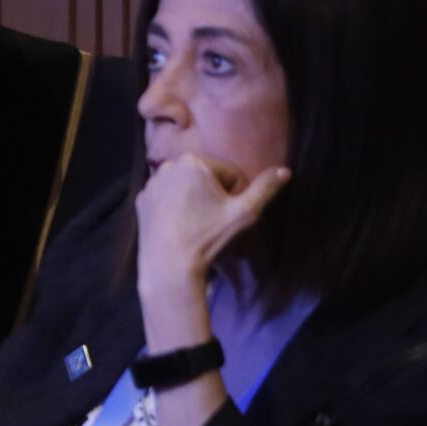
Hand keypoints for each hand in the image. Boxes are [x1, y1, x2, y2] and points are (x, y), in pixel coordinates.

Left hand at [136, 152, 288, 294]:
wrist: (170, 264)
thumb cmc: (209, 236)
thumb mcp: (245, 213)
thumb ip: (265, 189)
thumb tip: (285, 171)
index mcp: (194, 162)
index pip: (229, 174)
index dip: (235, 195)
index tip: (227, 214)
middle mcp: (168, 165)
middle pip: (205, 179)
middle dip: (213, 196)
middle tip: (212, 221)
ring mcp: (151, 183)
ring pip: (185, 188)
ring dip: (194, 201)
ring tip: (196, 225)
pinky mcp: (141, 200)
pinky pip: (166, 199)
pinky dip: (174, 208)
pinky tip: (179, 226)